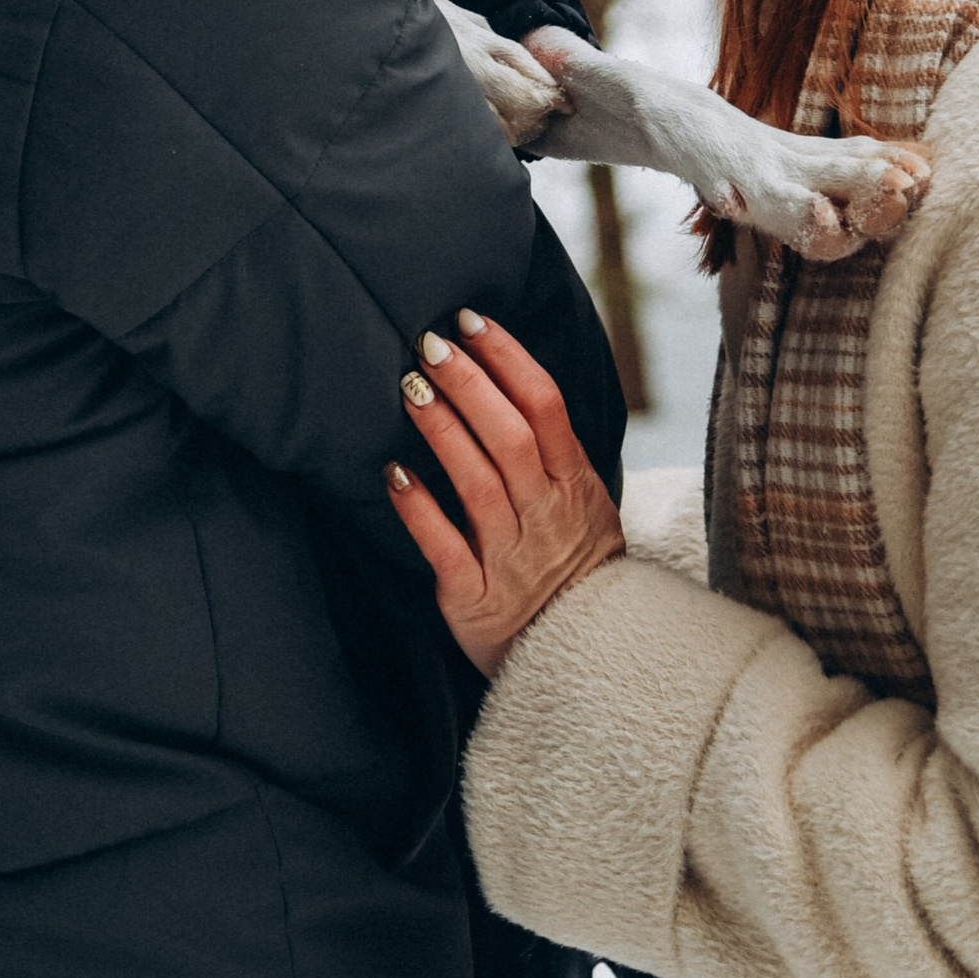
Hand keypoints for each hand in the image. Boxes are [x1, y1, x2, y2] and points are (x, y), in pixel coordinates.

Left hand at [386, 309, 622, 676]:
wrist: (586, 657)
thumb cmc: (572, 560)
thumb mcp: (584, 499)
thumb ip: (551, 446)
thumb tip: (504, 371)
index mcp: (574, 483)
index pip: (546, 406)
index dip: (509, 357)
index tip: (471, 320)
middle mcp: (545, 514)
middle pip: (510, 437)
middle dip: (469, 384)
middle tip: (428, 343)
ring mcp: (511, 557)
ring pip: (477, 483)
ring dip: (442, 431)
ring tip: (409, 389)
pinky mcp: (474, 597)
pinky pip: (443, 546)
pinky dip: (418, 509)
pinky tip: (392, 472)